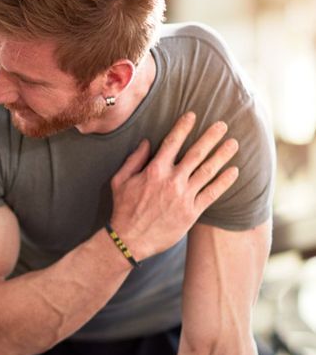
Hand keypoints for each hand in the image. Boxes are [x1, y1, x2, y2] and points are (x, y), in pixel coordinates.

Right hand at [109, 112, 238, 260]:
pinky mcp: (192, 212)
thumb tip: (146, 142)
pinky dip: (224, 182)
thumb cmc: (123, 209)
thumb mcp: (120, 181)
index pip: (172, 142)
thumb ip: (133, 160)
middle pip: (196, 154)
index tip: (193, 115)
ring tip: (233, 144)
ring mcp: (184, 197)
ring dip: (222, 155)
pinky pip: (212, 194)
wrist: (129, 239)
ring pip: (208, 171)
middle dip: (211, 137)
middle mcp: (172, 181)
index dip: (183, 127)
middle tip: (223, 125)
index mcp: (154, 171)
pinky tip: (234, 172)